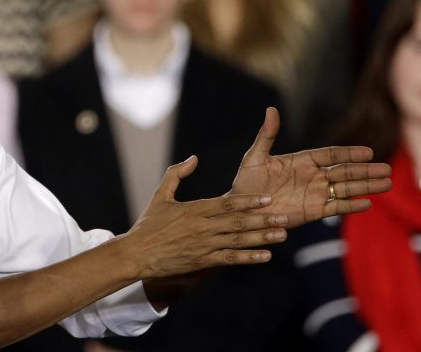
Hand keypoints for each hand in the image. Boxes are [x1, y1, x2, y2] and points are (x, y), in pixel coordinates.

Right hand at [124, 156, 288, 280]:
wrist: (137, 254)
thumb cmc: (148, 223)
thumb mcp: (160, 195)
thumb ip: (176, 174)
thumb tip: (194, 159)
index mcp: (194, 209)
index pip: (226, 203)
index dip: (248, 201)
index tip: (267, 198)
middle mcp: (202, 227)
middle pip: (237, 222)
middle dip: (262, 219)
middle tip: (283, 216)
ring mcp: (204, 245)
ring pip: (238, 241)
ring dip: (261, 238)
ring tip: (282, 235)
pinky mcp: (202, 261)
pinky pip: (230, 259)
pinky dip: (248, 257)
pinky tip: (265, 256)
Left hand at [230, 107, 391, 227]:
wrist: (240, 208)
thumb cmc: (245, 182)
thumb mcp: (254, 157)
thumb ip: (266, 135)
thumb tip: (271, 110)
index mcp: (301, 161)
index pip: (330, 155)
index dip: (349, 154)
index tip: (368, 152)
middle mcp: (312, 176)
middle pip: (344, 172)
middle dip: (365, 171)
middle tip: (386, 170)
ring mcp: (314, 194)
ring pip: (345, 188)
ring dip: (365, 186)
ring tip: (386, 184)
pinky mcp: (312, 212)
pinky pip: (335, 208)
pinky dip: (351, 206)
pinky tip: (367, 204)